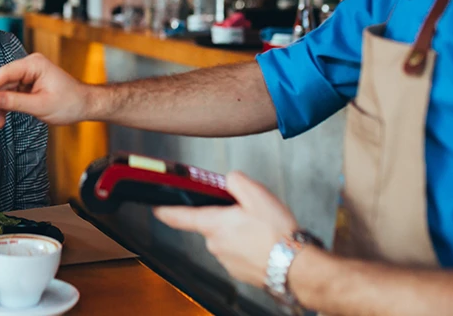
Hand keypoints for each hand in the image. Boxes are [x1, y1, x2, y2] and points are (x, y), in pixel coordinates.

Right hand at [0, 53, 92, 126]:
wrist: (85, 106)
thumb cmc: (71, 102)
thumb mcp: (41, 106)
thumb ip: (16, 102)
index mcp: (34, 65)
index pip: (5, 73)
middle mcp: (30, 67)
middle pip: (3, 82)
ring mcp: (29, 76)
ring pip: (6, 90)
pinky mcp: (30, 85)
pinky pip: (13, 94)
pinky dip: (7, 106)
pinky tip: (2, 119)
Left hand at [153, 172, 297, 286]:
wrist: (296, 267)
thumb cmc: (277, 233)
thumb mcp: (257, 194)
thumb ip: (236, 181)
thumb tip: (228, 180)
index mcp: (213, 224)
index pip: (179, 216)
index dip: (165, 209)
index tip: (156, 206)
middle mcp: (214, 244)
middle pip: (210, 224)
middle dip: (224, 216)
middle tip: (247, 211)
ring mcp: (226, 260)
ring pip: (226, 238)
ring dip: (238, 231)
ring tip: (261, 229)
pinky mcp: (239, 271)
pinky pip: (238, 252)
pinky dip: (248, 246)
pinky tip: (264, 243)